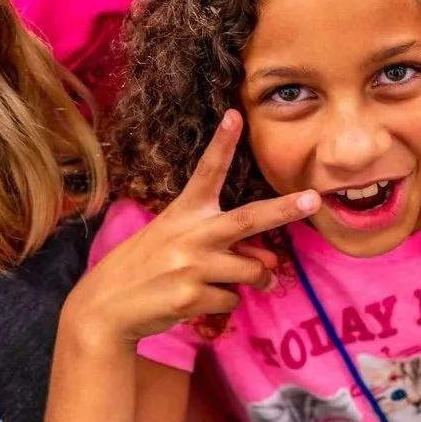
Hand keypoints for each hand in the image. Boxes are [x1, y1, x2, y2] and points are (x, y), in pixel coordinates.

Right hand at [64, 112, 319, 348]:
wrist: (106, 307)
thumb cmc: (147, 267)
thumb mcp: (178, 243)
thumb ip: (225, 245)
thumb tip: (270, 262)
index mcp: (184, 212)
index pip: (206, 172)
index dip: (222, 143)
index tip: (235, 114)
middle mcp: (190, 234)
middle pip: (248, 219)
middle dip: (284, 209)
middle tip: (314, 199)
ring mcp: (191, 266)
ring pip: (251, 270)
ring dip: (255, 279)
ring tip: (231, 280)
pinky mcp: (192, 296)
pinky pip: (233, 300)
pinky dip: (224, 302)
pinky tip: (197, 299)